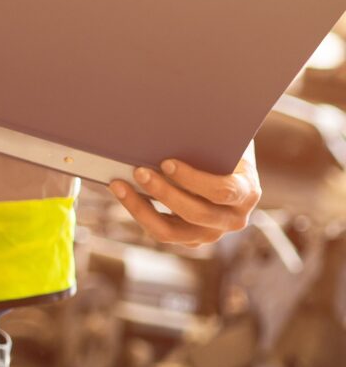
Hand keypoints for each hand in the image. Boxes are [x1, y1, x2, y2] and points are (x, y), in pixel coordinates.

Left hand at [107, 146, 259, 248]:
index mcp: (246, 193)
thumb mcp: (220, 141)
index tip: (166, 162)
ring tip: (119, 185)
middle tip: (138, 170)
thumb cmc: (220, 147)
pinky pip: (159, 231)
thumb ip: (204, 140)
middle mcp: (233, 219)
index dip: (192, 179)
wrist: (225, 165)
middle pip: (195, 213)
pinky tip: (122, 193)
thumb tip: (166, 128)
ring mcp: (211, 233)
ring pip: (171, 231)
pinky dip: (139, 212)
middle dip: (163, 192)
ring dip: (141, 208)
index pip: (221, 191)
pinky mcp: (189, 239)